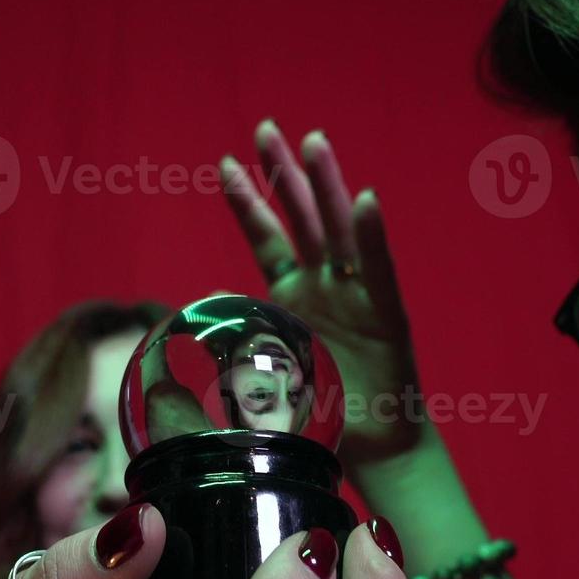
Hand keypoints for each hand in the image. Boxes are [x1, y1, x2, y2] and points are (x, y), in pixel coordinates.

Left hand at [220, 121, 422, 466]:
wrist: (371, 448)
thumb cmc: (319, 416)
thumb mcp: (259, 381)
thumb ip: (230, 354)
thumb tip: (191, 329)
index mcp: (292, 298)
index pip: (267, 239)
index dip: (248, 204)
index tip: (225, 165)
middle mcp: (325, 286)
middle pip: (303, 218)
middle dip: (285, 174)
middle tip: (266, 130)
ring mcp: (357, 294)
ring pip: (339, 230)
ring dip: (327, 186)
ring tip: (314, 142)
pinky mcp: (387, 314)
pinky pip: (378, 270)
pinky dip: (371, 236)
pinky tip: (364, 201)